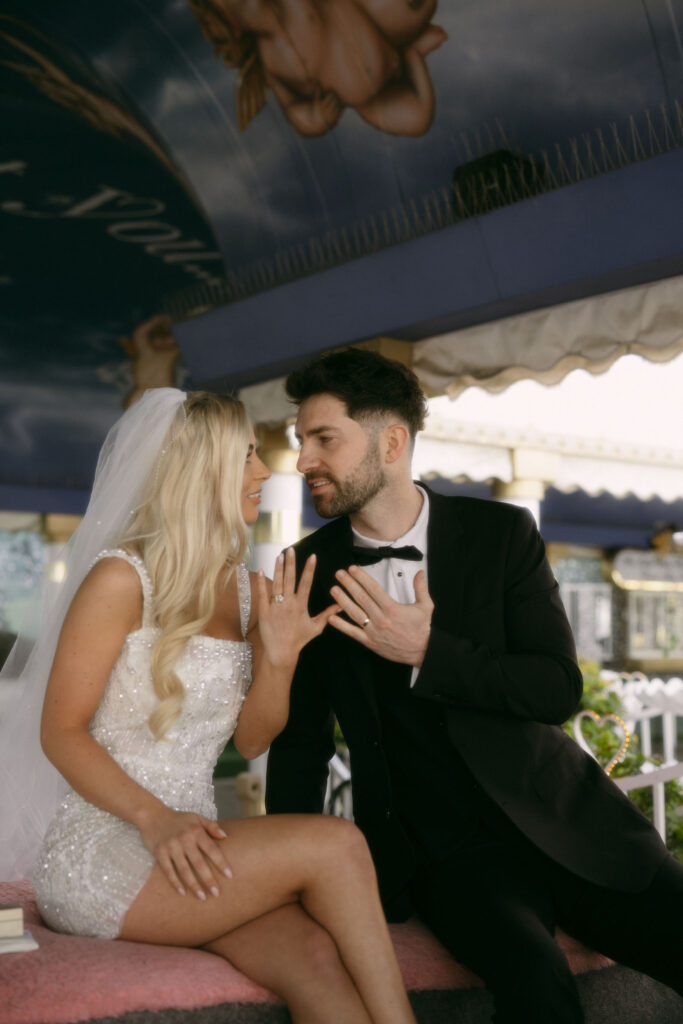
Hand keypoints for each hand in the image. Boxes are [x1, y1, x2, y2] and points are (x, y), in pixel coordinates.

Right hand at [137, 807, 232, 898]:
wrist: (153, 815)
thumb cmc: (178, 819)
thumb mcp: (196, 818)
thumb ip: (212, 826)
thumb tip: (225, 836)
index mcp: (196, 831)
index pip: (211, 849)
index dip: (221, 863)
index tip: (229, 875)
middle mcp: (185, 840)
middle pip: (199, 863)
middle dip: (208, 879)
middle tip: (216, 893)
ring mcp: (172, 847)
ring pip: (184, 870)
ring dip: (193, 885)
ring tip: (202, 897)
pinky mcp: (160, 853)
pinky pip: (168, 871)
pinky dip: (175, 882)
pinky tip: (183, 892)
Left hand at [257, 549, 338, 666]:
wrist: (281, 652)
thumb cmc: (299, 640)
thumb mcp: (316, 628)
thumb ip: (327, 614)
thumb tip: (340, 605)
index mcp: (301, 606)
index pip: (306, 583)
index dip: (309, 569)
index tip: (312, 556)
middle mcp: (288, 604)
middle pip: (290, 579)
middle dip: (291, 563)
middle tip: (291, 549)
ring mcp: (275, 606)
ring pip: (277, 583)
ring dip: (278, 569)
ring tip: (279, 555)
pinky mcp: (264, 611)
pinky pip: (263, 594)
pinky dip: (261, 582)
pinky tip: (261, 570)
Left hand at [329, 565, 432, 666]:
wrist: (421, 651)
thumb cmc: (421, 629)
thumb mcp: (425, 606)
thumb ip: (420, 588)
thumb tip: (419, 573)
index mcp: (393, 609)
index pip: (373, 589)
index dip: (361, 577)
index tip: (353, 569)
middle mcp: (381, 619)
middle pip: (361, 598)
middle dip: (349, 584)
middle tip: (339, 574)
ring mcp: (374, 631)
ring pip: (355, 613)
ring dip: (342, 600)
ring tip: (334, 590)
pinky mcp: (370, 642)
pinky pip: (353, 632)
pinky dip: (341, 625)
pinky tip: (331, 617)